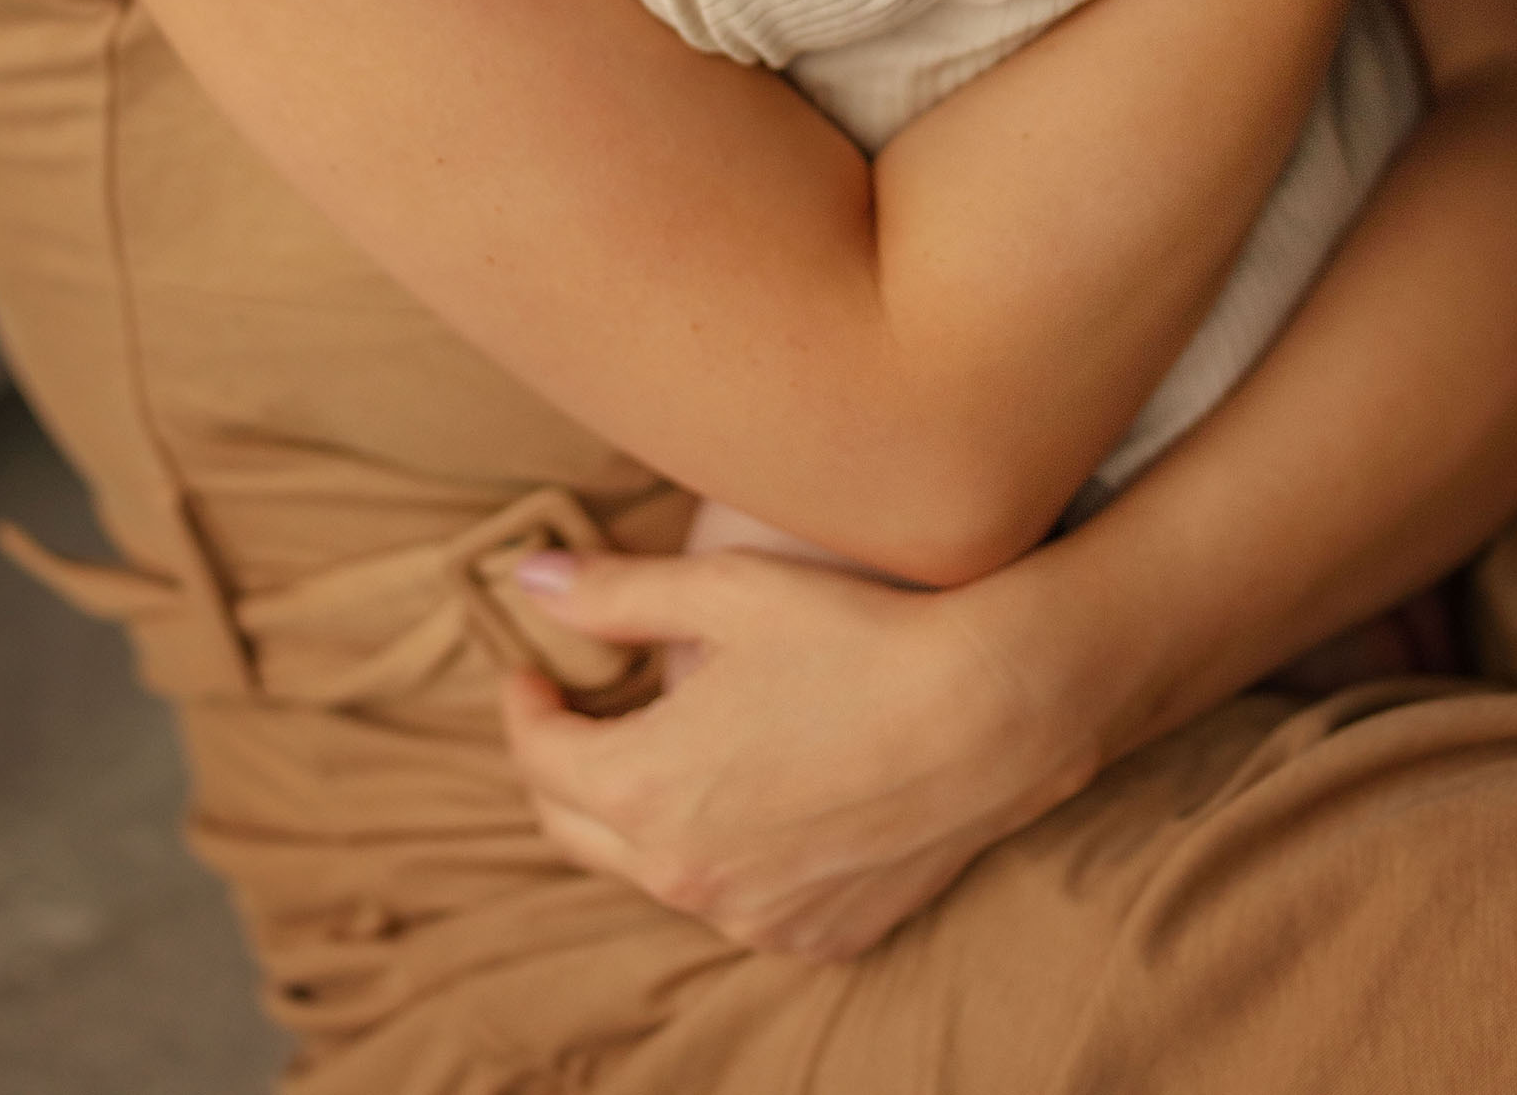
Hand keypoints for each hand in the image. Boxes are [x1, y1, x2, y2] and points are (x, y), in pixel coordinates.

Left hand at [502, 545, 1102, 961]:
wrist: (990, 711)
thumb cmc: (852, 635)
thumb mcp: (723, 590)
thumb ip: (614, 593)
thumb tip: (527, 581)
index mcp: (647, 788)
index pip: (540, 759)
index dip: (526, 708)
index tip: (533, 671)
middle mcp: (689, 875)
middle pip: (577, 828)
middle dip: (561, 767)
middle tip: (577, 712)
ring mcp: (756, 916)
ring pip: (656, 871)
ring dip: (640, 814)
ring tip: (664, 748)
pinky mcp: (820, 935)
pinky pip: (738, 902)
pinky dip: (719, 854)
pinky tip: (748, 798)